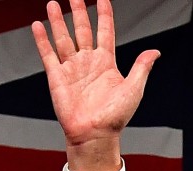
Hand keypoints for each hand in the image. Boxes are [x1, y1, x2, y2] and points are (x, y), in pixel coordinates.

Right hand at [32, 0, 158, 170]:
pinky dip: (42, 40)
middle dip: (78, 12)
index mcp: (106, 63)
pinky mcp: (57, 78)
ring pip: (63, 38)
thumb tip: (155, 51)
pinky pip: (48, 54)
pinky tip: (38, 25)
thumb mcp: (133, 89)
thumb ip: (141, 67)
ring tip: (53, 3)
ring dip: (58, 20)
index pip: (105, 31)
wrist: (95, 134)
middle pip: (82, 30)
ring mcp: (71, 69)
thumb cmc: (115, 117)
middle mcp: (88, 62)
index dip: (104, 14)